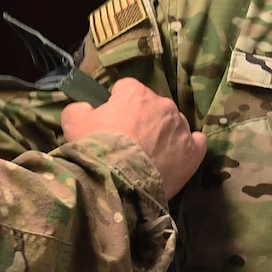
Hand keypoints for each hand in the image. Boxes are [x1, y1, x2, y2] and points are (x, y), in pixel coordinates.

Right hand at [61, 78, 206, 196]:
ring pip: (175, 124)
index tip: (112, 121)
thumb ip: (79, 109)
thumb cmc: (96, 149)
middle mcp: (163, 105)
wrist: (118, 183)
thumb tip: (84, 108)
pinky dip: (189, 147)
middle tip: (130, 142)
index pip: (127, 88)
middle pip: (153, 106)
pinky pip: (197, 142)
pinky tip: (179, 157)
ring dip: (165, 134)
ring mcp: (181, 128)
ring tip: (151, 155)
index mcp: (136, 94)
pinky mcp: (193, 151)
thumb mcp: (73, 123)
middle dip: (143, 120)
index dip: (118, 103)